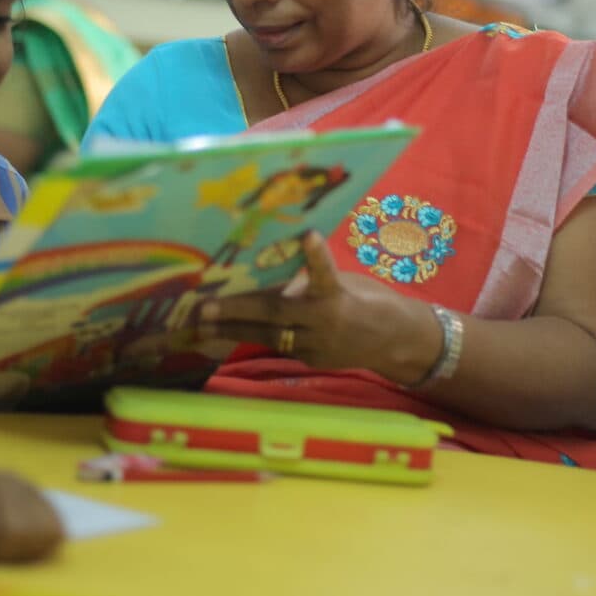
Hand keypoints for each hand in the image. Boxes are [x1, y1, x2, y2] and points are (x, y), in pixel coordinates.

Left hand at [198, 230, 440, 384]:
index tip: (309, 236)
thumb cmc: (367, 300)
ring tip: (202, 326)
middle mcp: (326, 322)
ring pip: (269, 336)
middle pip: (277, 313)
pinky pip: (279, 345)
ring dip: (233, 330)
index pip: (325, 273)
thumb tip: (276, 275)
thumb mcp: (345, 284)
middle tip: (205, 308)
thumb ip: (312, 282)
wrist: (393, 340)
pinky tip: (226, 333)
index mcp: (338, 295)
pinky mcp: (313, 359)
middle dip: (238, 309)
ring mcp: (318, 345)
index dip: (316, 257)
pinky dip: (254, 336)